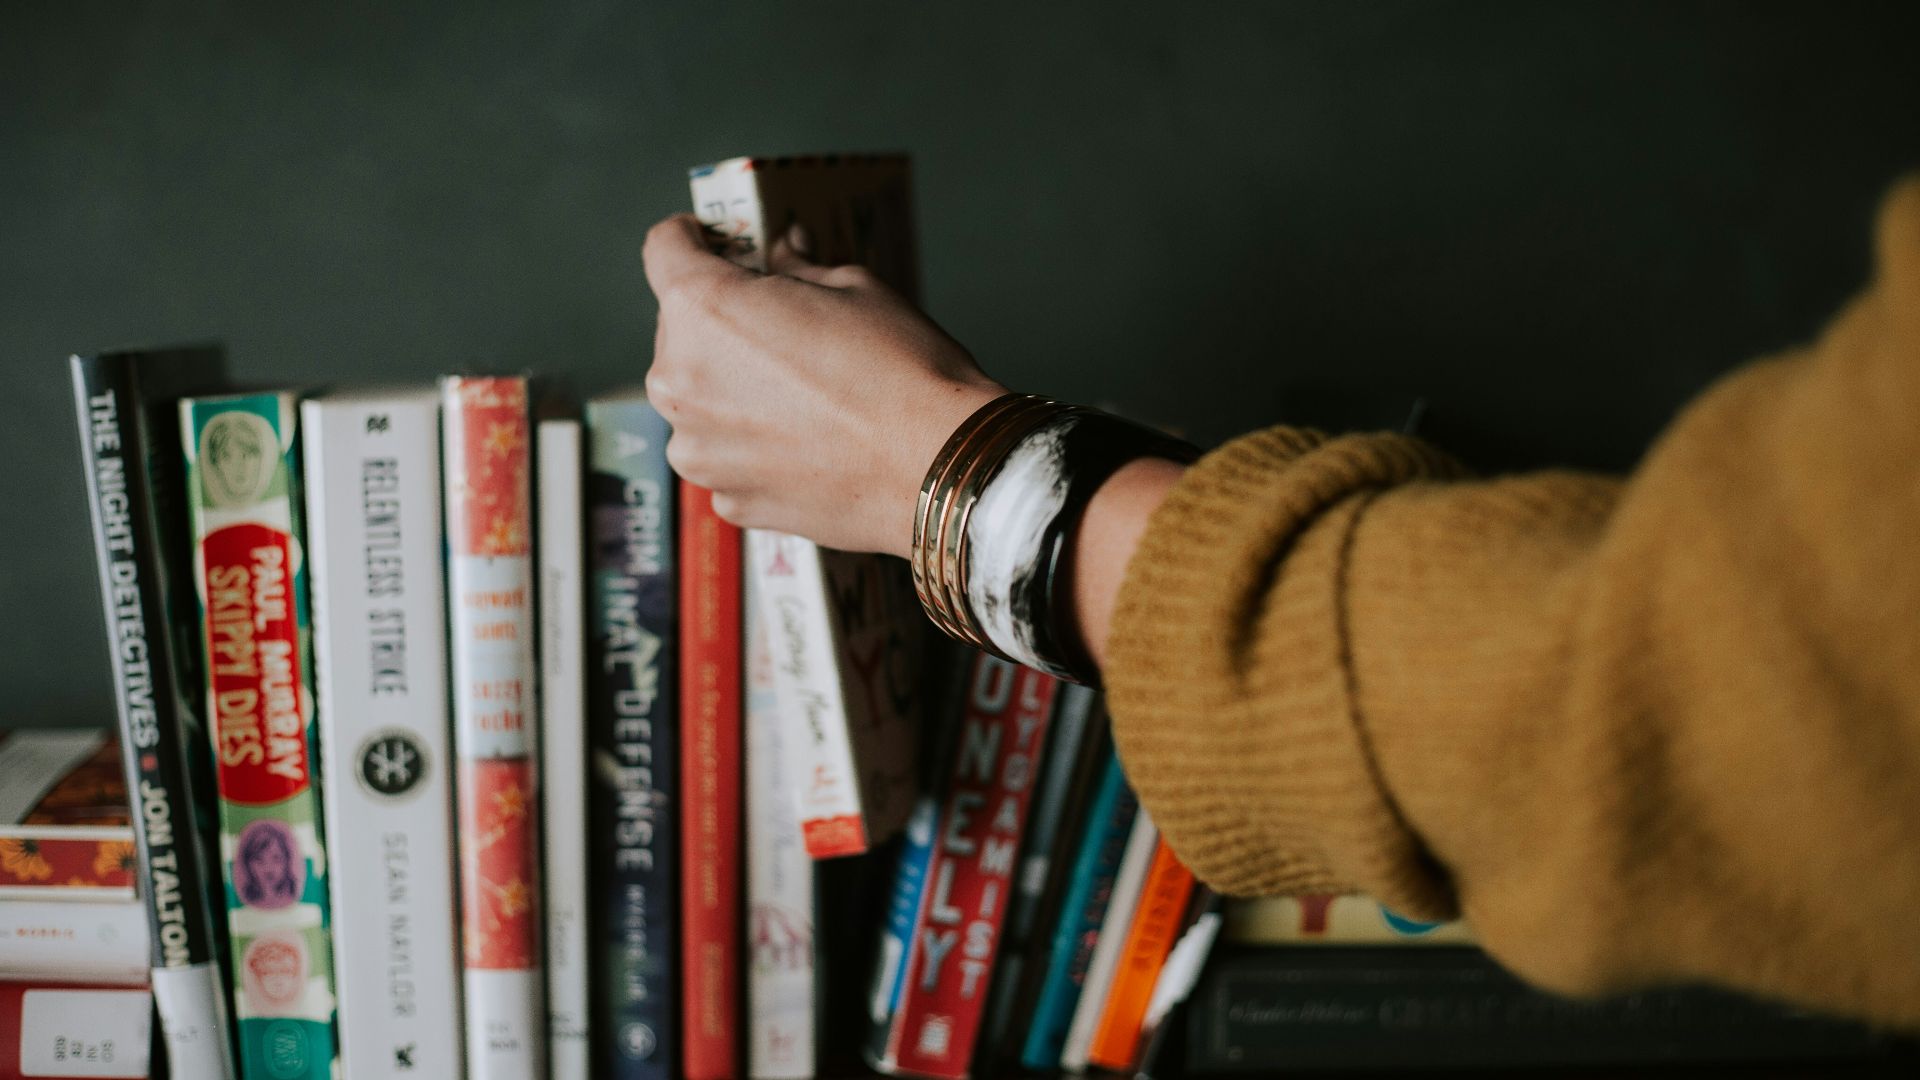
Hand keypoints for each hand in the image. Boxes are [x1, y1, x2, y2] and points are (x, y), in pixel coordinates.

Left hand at [641, 214, 1005, 556]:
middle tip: (783, 327)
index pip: (664, 249)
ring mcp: (698, 449)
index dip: (690, 237)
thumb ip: (798, 269)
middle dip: (722, 322)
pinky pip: (726, 455)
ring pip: (699, 400)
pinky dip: (753, 444)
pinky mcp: (727, 498)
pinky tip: (808, 442)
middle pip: (680, 330)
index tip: (711, 242)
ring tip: (803, 396)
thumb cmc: (902, 372)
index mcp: (703, 309)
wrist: (939, 468)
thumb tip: (784, 253)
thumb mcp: (854, 288)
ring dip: (733, 389)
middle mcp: (680, 381)